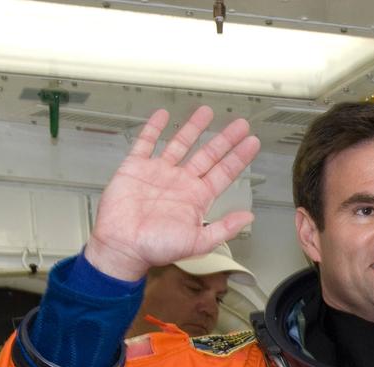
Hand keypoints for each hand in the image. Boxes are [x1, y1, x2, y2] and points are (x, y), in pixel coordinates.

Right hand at [85, 106, 260, 280]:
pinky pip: (146, 143)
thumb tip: (248, 217)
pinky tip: (163, 115)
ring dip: (193, 128)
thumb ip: (224, 229)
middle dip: (224, 139)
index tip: (252, 142)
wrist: (122, 246)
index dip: (238, 157)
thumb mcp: (197, 242)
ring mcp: (159, 173)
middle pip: (208, 155)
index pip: (224, 172)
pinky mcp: (136, 167)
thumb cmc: (156, 248)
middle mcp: (181, 182)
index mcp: (197, 198)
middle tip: (240, 124)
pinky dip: (154, 128)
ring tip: (207, 111)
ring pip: (180, 144)